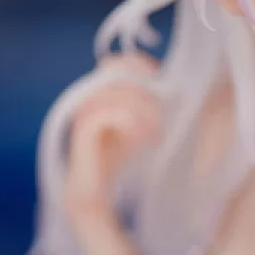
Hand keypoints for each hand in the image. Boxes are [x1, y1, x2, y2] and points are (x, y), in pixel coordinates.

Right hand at [63, 52, 162, 221]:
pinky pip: (107, 114)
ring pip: (116, 93)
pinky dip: (130, 121)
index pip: (114, 63)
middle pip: (117, 74)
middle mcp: (88, 98)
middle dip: (146, 90)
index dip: (137, 64)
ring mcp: (83, 112)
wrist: (95, 190)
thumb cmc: (116, 157)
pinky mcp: (83, 131)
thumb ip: (147, 106)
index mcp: (98, 93)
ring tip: (157, 133)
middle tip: (163, 113)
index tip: (160, 77)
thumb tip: (171, 90)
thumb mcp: (136, 126)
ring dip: (144, 110)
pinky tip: (145, 138)